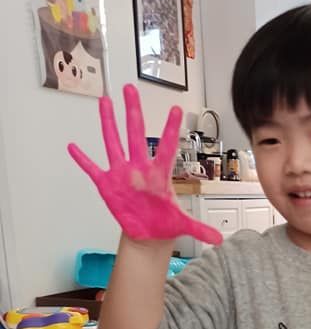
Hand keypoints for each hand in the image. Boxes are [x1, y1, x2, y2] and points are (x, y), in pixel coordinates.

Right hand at [68, 84, 221, 245]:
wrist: (147, 234)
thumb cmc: (164, 223)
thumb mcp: (184, 226)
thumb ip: (200, 229)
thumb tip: (219, 240)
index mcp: (159, 174)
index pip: (167, 148)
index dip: (171, 130)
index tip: (177, 109)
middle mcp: (139, 168)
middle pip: (136, 134)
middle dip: (133, 112)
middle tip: (130, 88)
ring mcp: (122, 174)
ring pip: (113, 143)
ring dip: (108, 123)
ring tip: (104, 101)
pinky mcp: (107, 185)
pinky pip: (92, 169)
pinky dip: (82, 159)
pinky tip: (73, 146)